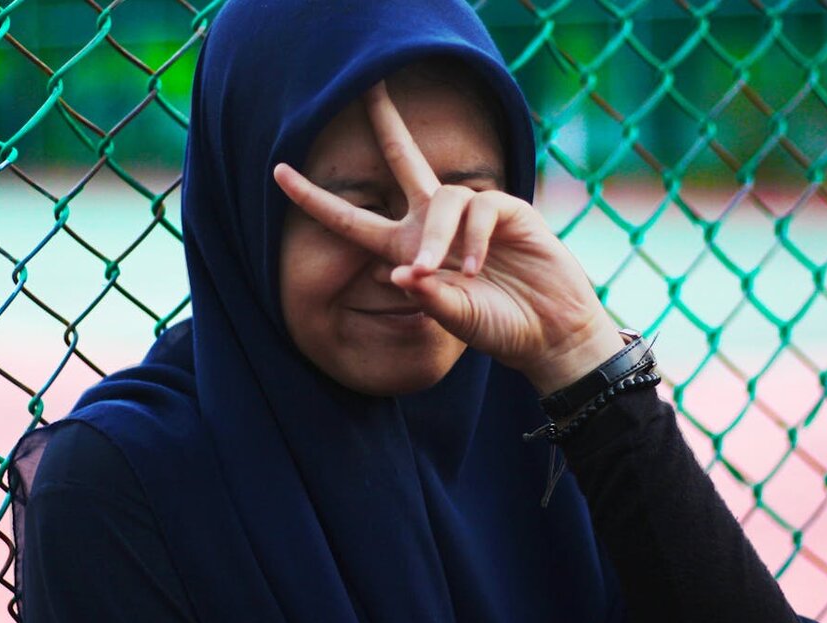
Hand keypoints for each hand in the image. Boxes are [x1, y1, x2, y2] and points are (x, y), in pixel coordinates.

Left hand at [273, 81, 623, 394]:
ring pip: (442, 199)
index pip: (352, 219)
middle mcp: (433, 224)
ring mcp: (471, 214)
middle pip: (404, 159)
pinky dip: (472, 240)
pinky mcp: (506, 210)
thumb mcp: (454, 317)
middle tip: (367, 87)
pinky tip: (477, 269)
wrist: (549, 331)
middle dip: (386, 122)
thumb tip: (402, 272)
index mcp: (407, 249)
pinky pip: (478, 210)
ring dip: (439, 238)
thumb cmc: (498, 326)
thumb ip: (428, 297)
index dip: (314, 198)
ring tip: (449, 274)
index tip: (276, 172)